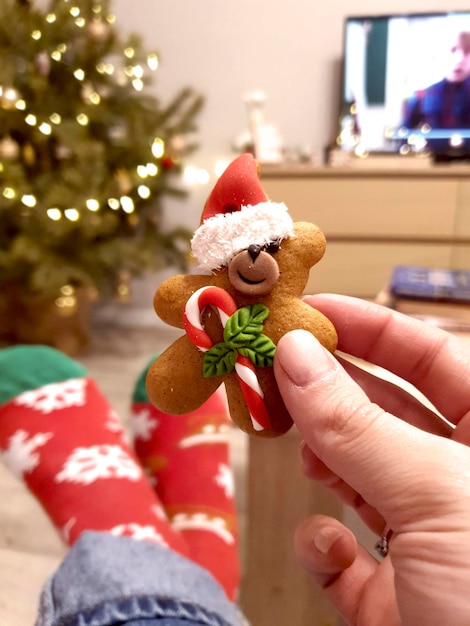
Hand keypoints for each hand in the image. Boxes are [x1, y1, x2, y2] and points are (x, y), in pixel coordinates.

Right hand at [274, 294, 469, 625]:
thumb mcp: (436, 495)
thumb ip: (356, 422)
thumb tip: (296, 354)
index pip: (430, 355)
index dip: (367, 325)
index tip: (305, 310)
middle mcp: (460, 481)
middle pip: (383, 408)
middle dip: (326, 388)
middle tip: (269, 365)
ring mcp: (427, 539)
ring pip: (357, 471)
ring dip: (319, 455)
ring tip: (290, 437)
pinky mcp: (396, 597)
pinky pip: (346, 552)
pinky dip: (326, 545)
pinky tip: (329, 548)